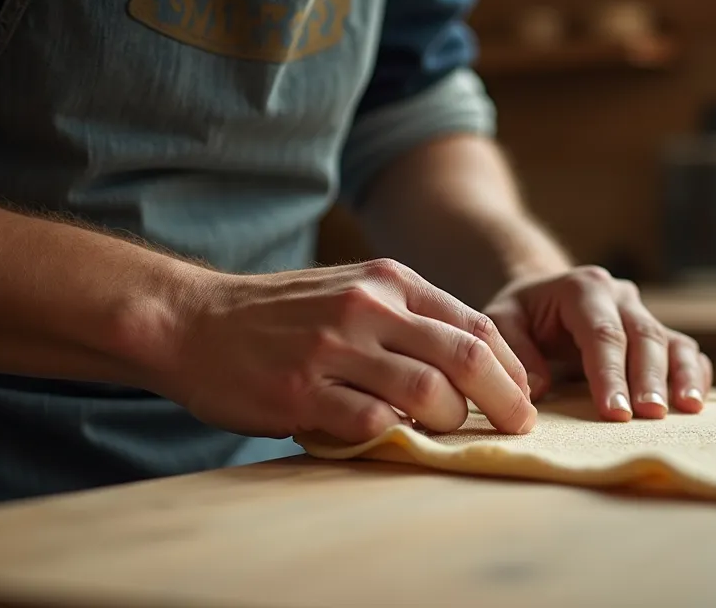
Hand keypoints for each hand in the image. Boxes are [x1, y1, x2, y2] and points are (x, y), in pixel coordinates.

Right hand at [151, 259, 536, 443]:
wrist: (193, 321)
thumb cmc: (280, 315)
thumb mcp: (350, 289)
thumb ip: (406, 317)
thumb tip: (475, 364)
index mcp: (388, 280)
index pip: (475, 324)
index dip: (511, 368)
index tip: (523, 397)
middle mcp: (367, 307)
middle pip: (467, 357)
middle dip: (506, 401)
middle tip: (517, 427)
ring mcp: (334, 348)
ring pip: (428, 393)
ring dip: (448, 423)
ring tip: (443, 432)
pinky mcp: (303, 391)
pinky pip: (372, 423)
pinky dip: (392, 436)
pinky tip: (386, 435)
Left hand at [482, 266, 712, 420]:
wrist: (544, 296)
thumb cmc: (521, 314)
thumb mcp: (501, 321)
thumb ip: (513, 350)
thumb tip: (539, 389)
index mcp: (582, 288)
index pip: (602, 333)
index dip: (610, 374)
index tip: (615, 412)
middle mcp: (619, 296)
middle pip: (643, 336)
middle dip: (648, 378)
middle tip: (650, 415)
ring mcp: (642, 312)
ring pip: (670, 340)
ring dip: (680, 376)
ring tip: (687, 409)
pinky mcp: (657, 332)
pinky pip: (685, 349)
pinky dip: (694, 374)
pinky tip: (695, 401)